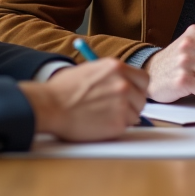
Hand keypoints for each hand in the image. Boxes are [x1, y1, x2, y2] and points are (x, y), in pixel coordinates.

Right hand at [17, 58, 147, 141]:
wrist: (50, 106)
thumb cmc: (63, 89)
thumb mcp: (91, 69)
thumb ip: (111, 75)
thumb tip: (125, 82)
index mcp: (117, 67)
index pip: (144, 79)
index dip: (137, 88)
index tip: (132, 94)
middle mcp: (123, 84)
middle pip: (142, 98)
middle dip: (132, 104)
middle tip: (116, 108)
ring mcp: (122, 104)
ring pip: (136, 114)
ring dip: (124, 117)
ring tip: (103, 116)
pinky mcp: (118, 124)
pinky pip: (126, 127)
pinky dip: (115, 128)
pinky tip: (99, 123)